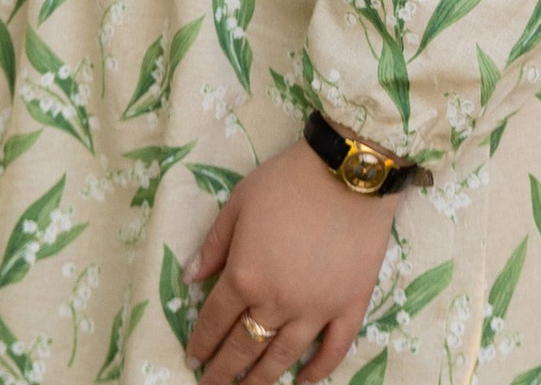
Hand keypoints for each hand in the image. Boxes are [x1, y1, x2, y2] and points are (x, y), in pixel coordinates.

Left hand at [185, 138, 399, 383]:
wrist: (344, 176)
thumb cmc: (284, 183)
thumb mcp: (237, 204)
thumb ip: (214, 245)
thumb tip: (190, 278)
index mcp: (245, 275)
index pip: (216, 319)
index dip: (202, 342)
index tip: (192, 359)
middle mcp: (277, 302)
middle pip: (245, 346)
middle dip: (224, 370)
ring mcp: (316, 311)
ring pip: (284, 356)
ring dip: (262, 378)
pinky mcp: (349, 310)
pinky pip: (332, 352)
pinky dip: (316, 373)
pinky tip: (301, 382)